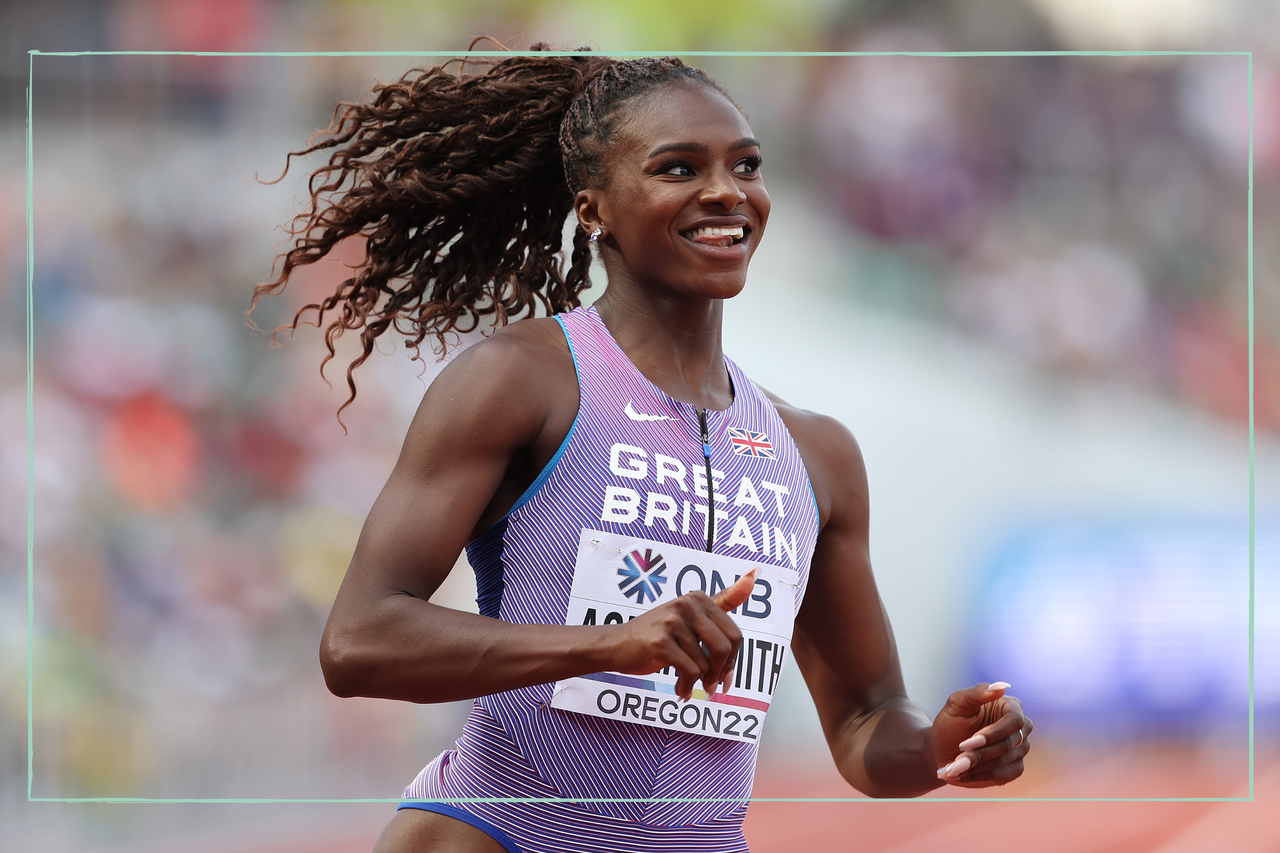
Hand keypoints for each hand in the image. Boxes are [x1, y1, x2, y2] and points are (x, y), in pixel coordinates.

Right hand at [609, 570, 755, 700]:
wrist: (615, 645)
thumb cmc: (656, 634)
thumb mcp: (690, 616)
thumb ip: (723, 600)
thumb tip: (755, 574)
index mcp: (698, 598)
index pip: (734, 635)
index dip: (733, 661)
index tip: (726, 677)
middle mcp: (687, 604)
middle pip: (725, 647)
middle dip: (720, 673)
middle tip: (711, 687)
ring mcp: (673, 622)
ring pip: (706, 663)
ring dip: (699, 683)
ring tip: (686, 686)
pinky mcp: (661, 641)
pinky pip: (690, 671)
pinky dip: (686, 686)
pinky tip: (679, 690)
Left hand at [930, 682, 1032, 787]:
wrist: (942, 749)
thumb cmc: (951, 723)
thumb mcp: (957, 704)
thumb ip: (977, 693)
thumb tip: (1002, 686)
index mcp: (1010, 706)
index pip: (1014, 720)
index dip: (993, 733)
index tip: (967, 743)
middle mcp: (1021, 727)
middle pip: (1009, 743)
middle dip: (979, 753)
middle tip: (957, 759)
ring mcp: (1020, 748)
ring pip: (1004, 760)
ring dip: (977, 765)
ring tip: (955, 767)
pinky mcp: (1015, 767)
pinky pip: (1004, 775)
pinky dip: (981, 776)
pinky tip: (965, 772)